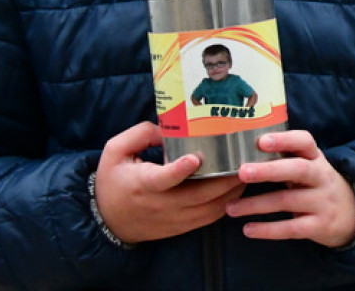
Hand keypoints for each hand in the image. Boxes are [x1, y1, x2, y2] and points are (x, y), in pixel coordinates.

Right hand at [94, 121, 245, 243]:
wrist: (107, 221)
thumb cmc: (113, 181)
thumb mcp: (116, 151)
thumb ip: (141, 134)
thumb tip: (170, 127)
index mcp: (143, 185)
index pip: (164, 180)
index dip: (180, 170)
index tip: (195, 158)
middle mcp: (162, 205)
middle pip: (199, 195)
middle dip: (225, 179)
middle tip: (244, 160)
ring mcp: (174, 219)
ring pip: (210, 209)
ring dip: (231, 192)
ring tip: (248, 171)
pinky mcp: (182, 227)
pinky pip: (210, 218)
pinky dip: (227, 204)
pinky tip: (237, 188)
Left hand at [226, 131, 354, 247]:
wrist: (352, 213)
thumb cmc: (317, 184)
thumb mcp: (310, 166)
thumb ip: (286, 158)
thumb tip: (244, 150)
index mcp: (315, 158)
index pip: (304, 141)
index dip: (284, 140)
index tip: (261, 141)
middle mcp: (321, 176)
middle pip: (297, 169)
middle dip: (269, 170)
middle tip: (242, 172)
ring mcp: (322, 201)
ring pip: (287, 201)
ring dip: (256, 204)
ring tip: (231, 208)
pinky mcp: (319, 225)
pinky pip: (291, 228)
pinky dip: (268, 230)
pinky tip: (248, 229)